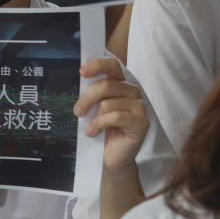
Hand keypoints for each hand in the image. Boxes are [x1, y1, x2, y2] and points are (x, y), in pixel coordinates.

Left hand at [74, 58, 148, 173]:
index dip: (98, 65)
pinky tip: (94, 132)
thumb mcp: (93, 106)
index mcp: (120, 83)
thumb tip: (80, 80)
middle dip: (87, 98)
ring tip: (89, 128)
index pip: (112, 65)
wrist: (111, 154)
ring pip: (108, 103)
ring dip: (93, 116)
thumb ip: (92, 92)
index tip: (82, 72)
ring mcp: (139, 106)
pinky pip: (116, 117)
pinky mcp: (142, 122)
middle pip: (106, 85)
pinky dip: (100, 124)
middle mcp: (132, 91)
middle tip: (77, 111)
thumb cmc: (101, 127)